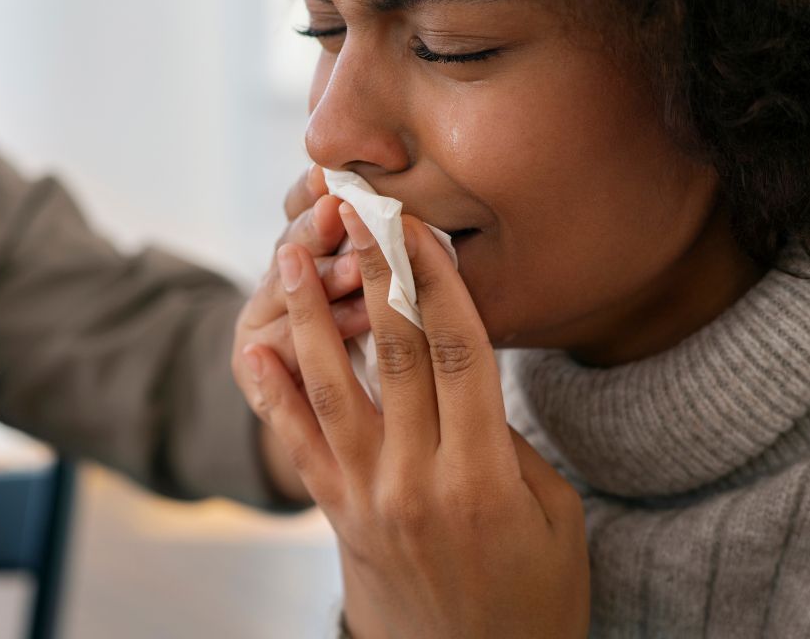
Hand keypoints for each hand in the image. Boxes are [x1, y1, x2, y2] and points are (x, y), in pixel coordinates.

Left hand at [243, 203, 588, 637]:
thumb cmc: (531, 600)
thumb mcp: (556, 519)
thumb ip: (511, 446)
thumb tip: (467, 386)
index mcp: (487, 476)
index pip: (462, 352)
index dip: (438, 280)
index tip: (418, 226)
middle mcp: (420, 479)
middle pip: (394, 355)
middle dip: (372, 273)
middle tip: (354, 210)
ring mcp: (369, 498)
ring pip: (332, 388)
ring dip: (307, 315)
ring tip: (290, 256)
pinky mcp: (338, 516)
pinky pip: (299, 445)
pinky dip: (271, 394)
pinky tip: (254, 348)